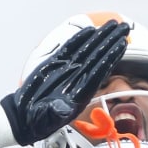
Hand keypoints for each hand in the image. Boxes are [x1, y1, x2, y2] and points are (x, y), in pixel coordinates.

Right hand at [0, 20, 130, 145]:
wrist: (24, 117)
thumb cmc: (37, 121)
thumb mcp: (47, 119)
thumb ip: (57, 113)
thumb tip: (65, 109)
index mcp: (80, 94)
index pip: (99, 72)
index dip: (110, 58)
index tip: (121, 45)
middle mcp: (77, 81)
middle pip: (98, 58)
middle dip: (111, 42)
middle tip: (123, 28)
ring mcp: (67, 71)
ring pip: (87, 51)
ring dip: (100, 38)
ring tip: (112, 26)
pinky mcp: (56, 65)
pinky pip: (70, 50)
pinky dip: (79, 40)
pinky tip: (89, 31)